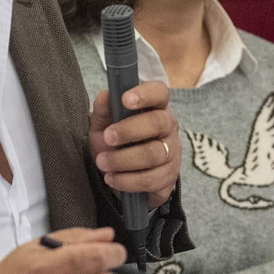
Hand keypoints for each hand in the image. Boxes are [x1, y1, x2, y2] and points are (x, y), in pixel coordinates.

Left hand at [89, 80, 181, 209]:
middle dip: (129, 130)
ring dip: (122, 159)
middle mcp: (168, 128)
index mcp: (154, 108)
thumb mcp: (104, 125)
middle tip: (108, 138)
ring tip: (102, 162)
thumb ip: (103, 110)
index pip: (159, 93)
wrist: (122, 177)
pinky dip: (127, 180)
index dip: (145, 94)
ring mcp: (171, 153)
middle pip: (157, 123)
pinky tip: (112, 178)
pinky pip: (150, 179)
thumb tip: (105, 95)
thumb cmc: (116, 143)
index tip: (125, 99)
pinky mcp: (169, 178)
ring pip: (152, 154)